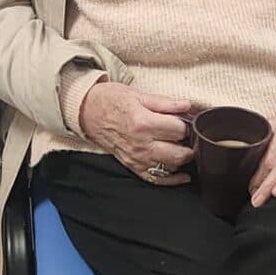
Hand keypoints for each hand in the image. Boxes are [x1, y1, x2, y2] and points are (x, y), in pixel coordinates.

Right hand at [79, 83, 194, 183]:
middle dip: (189, 145)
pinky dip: (172, 179)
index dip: (188, 125)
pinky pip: (156, 179)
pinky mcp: (132, 166)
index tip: (188, 121)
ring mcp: (136, 158)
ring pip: (170, 167)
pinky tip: (183, 175)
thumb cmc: (111, 100)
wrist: (86, 111)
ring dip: (181, 159)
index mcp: (144, 123)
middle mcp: (141, 145)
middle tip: (188, 136)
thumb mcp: (138, 95)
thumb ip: (165, 103)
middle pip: (179, 153)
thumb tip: (187, 106)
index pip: (179, 130)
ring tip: (182, 147)